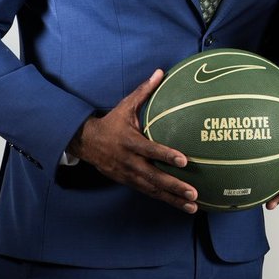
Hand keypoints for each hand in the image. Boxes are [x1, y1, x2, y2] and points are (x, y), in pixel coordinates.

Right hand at [66, 70, 198, 212]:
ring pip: (152, 189)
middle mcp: (129, 161)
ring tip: (193, 207)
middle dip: (174, 186)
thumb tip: (161, 71)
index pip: (150, 149)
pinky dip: (165, 200)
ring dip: (172, 199)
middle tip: (194, 193)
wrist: (85, 143)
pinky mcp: (128, 182)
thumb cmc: (112, 122)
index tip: (184, 160)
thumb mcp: (125, 106)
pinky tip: (182, 206)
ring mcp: (128, 175)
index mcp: (129, 142)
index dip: (166, 154)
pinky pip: (149, 192)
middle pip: (153, 176)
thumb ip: (144, 91)